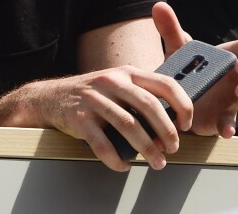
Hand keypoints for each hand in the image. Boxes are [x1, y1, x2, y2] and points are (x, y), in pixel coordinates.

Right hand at [0, 64, 192, 171]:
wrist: (51, 97)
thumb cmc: (94, 94)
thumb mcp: (118, 83)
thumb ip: (142, 93)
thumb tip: (175, 118)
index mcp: (127, 72)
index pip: (164, 82)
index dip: (181, 104)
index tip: (186, 124)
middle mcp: (112, 81)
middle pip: (148, 105)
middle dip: (166, 131)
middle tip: (173, 149)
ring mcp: (95, 99)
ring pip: (128, 125)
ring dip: (147, 148)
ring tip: (157, 163)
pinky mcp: (79, 118)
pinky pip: (102, 144)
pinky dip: (117, 159)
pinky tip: (124, 166)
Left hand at [152, 1, 237, 137]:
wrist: (176, 99)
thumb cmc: (187, 69)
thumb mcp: (179, 50)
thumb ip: (171, 29)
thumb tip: (159, 6)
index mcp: (229, 57)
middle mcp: (236, 77)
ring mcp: (232, 99)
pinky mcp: (222, 118)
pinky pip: (230, 122)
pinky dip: (229, 125)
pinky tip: (226, 128)